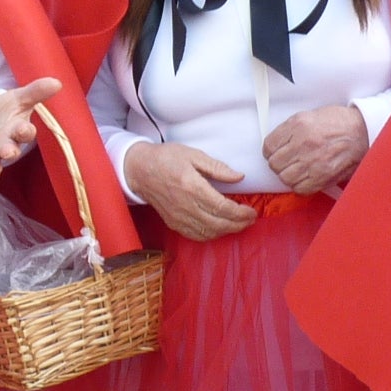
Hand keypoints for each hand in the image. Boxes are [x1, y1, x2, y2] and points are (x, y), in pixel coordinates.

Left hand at [0, 78, 61, 191]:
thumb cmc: (5, 110)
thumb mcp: (18, 97)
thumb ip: (35, 91)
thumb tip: (57, 82)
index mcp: (18, 130)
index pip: (25, 132)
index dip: (25, 131)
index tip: (24, 129)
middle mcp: (6, 145)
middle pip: (9, 150)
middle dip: (8, 151)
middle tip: (7, 152)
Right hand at [122, 140, 254, 241]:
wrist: (139, 170)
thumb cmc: (166, 158)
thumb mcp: (193, 155)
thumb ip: (217, 167)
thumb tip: (239, 177)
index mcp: (192, 186)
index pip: (222, 207)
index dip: (241, 213)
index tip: (251, 211)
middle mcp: (185, 206)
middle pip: (218, 223)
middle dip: (239, 224)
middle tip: (251, 219)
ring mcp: (178, 217)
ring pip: (209, 233)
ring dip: (227, 231)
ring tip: (239, 224)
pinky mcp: (173, 223)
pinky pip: (196, 236)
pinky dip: (212, 235)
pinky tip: (220, 228)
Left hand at [262, 103, 368, 193]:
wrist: (363, 132)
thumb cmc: (339, 123)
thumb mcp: (310, 116)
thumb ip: (290, 130)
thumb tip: (276, 145)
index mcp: (298, 125)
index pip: (268, 146)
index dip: (271, 151)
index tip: (276, 152)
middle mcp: (303, 143)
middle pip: (275, 164)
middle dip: (279, 164)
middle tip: (288, 162)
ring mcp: (312, 161)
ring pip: (285, 178)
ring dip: (289, 176)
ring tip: (299, 170)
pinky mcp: (322, 176)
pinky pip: (300, 189)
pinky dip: (301, 186)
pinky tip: (307, 177)